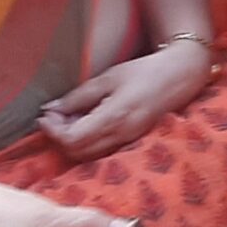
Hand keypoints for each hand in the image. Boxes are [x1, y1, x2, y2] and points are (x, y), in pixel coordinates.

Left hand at [38, 42, 215, 160]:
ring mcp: (128, 141)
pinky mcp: (133, 140)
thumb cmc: (144, 71)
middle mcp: (121, 135)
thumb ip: (78, 96)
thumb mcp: (108, 78)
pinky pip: (102, 150)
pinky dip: (87, 141)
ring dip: (72, 140)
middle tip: (54, 115)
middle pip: (76, 151)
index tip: (44, 114)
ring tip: (69, 118)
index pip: (72, 138)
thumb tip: (51, 109)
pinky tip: (86, 122)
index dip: (52, 130)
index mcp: (113, 117)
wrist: (182, 76)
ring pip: (88, 154)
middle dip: (59, 136)